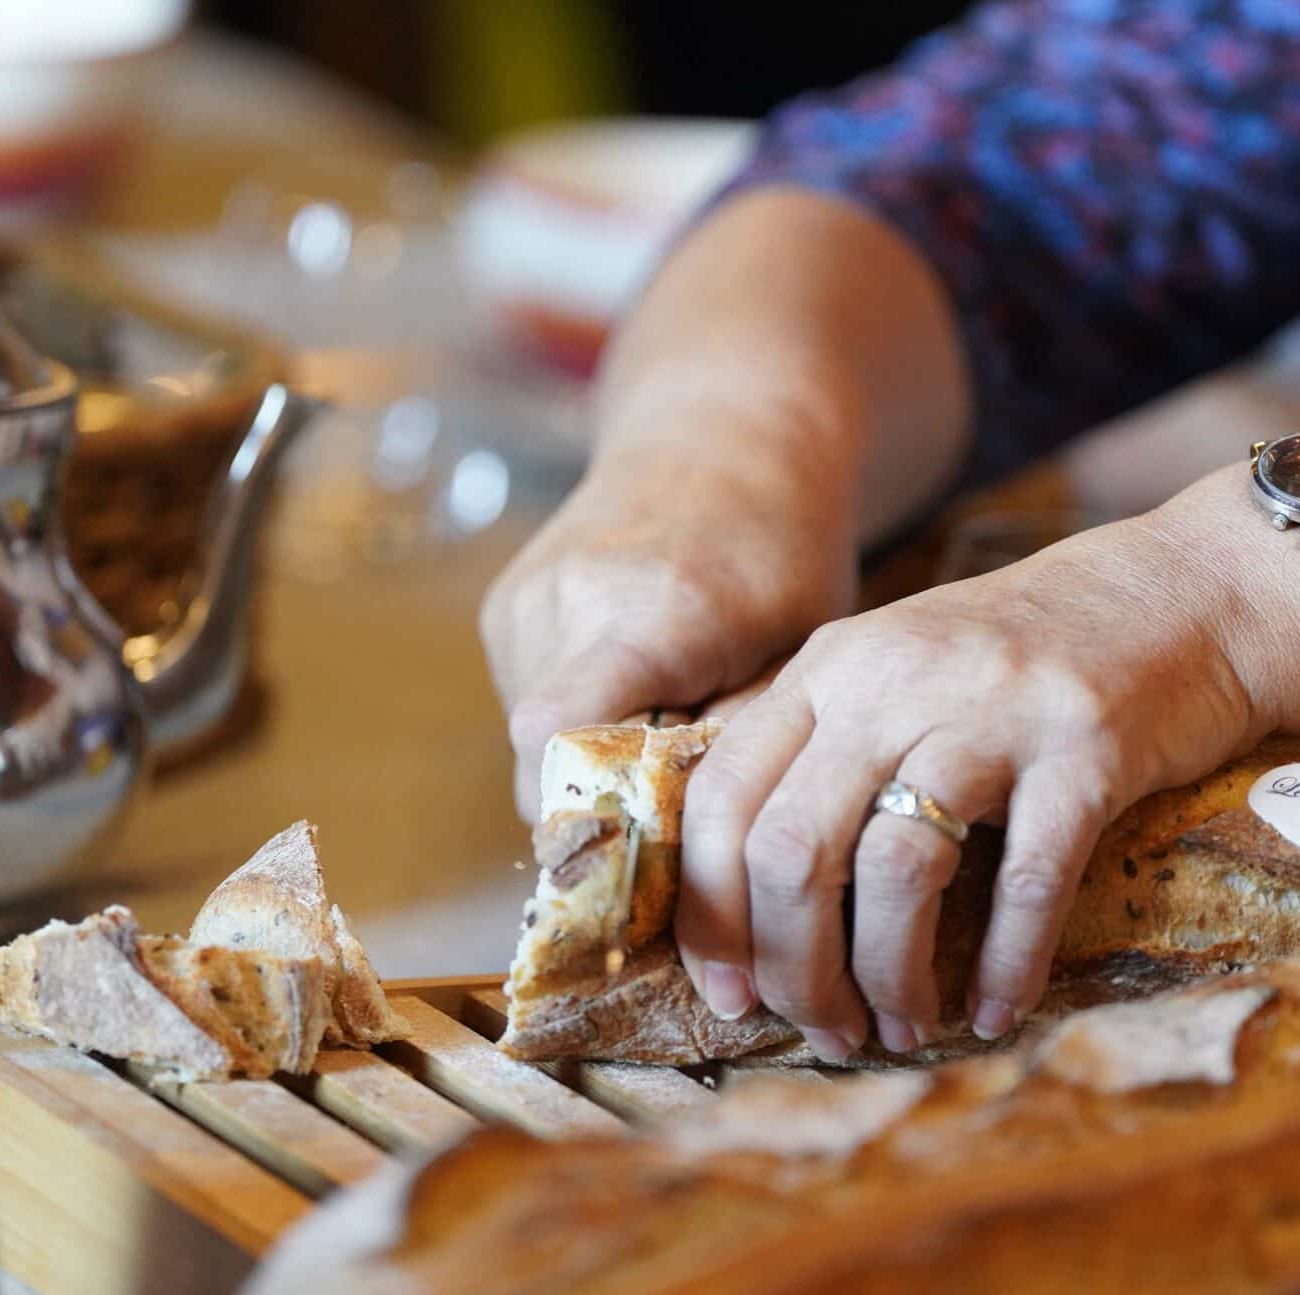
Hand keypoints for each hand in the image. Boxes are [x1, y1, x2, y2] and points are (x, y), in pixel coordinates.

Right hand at [480, 461, 854, 821]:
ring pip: (530, 748)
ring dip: (591, 766)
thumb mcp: (796, 653)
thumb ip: (740, 748)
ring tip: (665, 729)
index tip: (654, 851)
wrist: (722, 435)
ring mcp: (524, 600)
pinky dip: (576, 724)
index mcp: (656, 612)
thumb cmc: (782, 552)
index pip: (563, 738)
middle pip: (547, 766)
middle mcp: (570, 600)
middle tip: (679, 807)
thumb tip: (696, 854)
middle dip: (607, 807)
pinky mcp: (502, 607)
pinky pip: (527, 707)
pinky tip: (636, 690)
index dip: (596, 814)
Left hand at [672, 472, 1299, 1058]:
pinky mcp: (1086, 747)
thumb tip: (736, 886)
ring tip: (903, 1027)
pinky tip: (997, 1010)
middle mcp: (892, 681)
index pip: (719, 799)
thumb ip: (817, 748)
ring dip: (888, 977)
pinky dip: (1005, 964)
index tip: (726, 994)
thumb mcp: (895, 671)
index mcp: (829, 669)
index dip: (708, 913)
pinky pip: (1027, 881)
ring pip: (895, 870)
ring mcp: (991, 710)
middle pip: (793, 849)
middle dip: (795, 968)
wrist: (1186, 591)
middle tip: (824, 1029)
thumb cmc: (1025, 655)